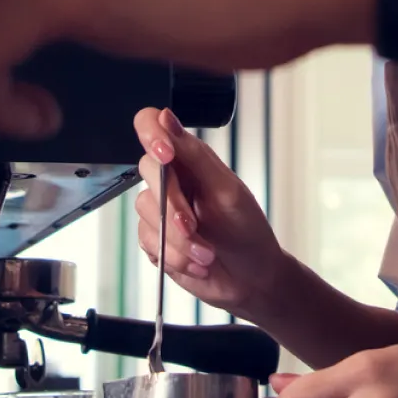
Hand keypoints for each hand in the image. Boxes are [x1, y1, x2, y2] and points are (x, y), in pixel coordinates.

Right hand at [133, 108, 293, 320]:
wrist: (252, 280)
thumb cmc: (247, 230)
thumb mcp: (226, 190)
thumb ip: (194, 155)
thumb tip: (166, 117)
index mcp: (189, 158)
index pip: (152, 125)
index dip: (151, 134)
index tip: (165, 156)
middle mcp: (170, 179)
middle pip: (146, 170)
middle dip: (172, 205)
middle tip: (194, 227)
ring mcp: (160, 210)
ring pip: (145, 211)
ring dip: (178, 239)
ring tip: (206, 253)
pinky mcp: (154, 239)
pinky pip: (148, 241)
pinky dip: (174, 255)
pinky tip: (196, 262)